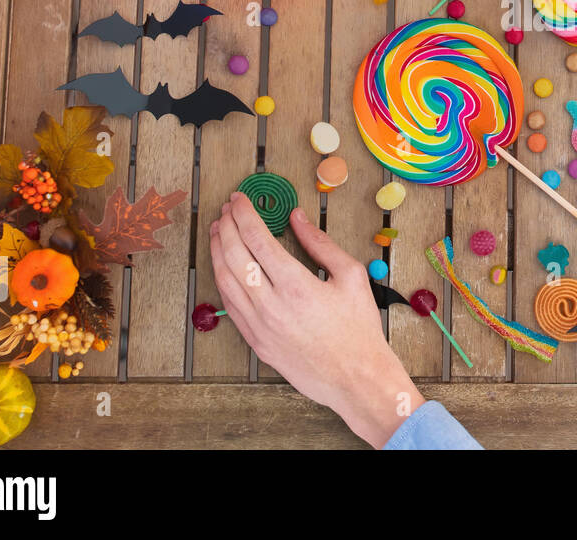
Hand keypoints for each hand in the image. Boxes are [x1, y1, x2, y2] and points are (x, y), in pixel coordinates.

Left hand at [209, 192, 423, 446]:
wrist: (356, 377)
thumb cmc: (358, 328)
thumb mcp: (351, 275)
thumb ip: (320, 243)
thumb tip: (297, 218)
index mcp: (296, 285)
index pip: (257, 239)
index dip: (245, 215)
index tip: (240, 199)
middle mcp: (270, 305)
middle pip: (234, 256)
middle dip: (226, 227)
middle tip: (226, 210)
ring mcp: (259, 326)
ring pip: (225, 281)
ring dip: (218, 251)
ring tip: (218, 232)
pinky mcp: (256, 342)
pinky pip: (230, 306)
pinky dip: (223, 281)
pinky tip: (224, 267)